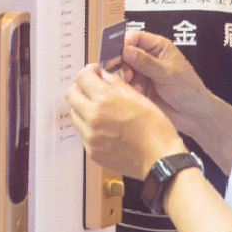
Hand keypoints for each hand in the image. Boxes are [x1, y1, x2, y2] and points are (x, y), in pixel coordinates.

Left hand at [66, 63, 186, 179]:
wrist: (160, 160)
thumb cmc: (155, 128)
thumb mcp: (139, 98)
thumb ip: (117, 84)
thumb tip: (103, 76)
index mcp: (105, 100)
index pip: (81, 78)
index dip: (87, 72)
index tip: (94, 73)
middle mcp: (93, 118)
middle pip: (71, 96)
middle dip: (80, 89)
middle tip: (92, 90)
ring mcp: (90, 137)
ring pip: (75, 115)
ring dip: (84, 109)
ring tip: (102, 112)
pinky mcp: (92, 152)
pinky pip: (83, 134)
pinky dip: (90, 128)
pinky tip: (107, 129)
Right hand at [120, 31, 212, 139]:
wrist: (193, 114)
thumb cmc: (188, 89)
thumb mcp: (167, 73)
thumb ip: (145, 62)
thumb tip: (125, 50)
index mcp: (158, 47)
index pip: (135, 37)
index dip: (125, 42)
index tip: (118, 53)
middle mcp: (148, 57)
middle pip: (125, 52)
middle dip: (121, 61)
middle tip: (126, 73)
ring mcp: (142, 73)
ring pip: (122, 68)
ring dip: (124, 75)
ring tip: (131, 83)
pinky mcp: (138, 87)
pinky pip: (125, 83)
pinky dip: (127, 87)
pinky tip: (137, 92)